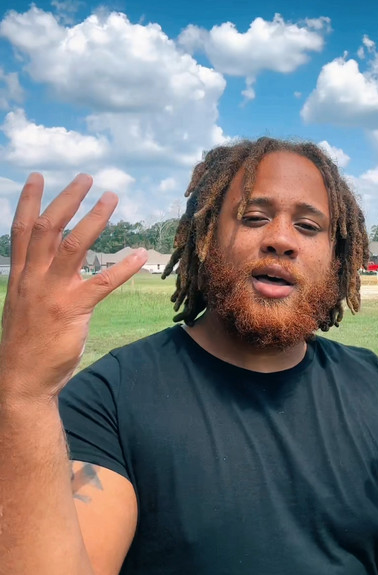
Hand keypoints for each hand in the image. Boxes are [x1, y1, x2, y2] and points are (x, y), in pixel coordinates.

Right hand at [0, 173, 146, 399]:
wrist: (21, 378)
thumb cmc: (26, 343)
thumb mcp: (23, 304)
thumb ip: (34, 280)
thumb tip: (47, 264)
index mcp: (21, 275)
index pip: (22, 229)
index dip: (29, 201)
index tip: (37, 177)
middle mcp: (34, 278)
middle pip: (48, 228)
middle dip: (67, 200)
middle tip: (86, 178)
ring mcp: (53, 293)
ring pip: (73, 246)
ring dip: (94, 219)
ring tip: (111, 198)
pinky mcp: (73, 310)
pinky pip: (102, 283)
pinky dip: (123, 267)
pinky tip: (139, 254)